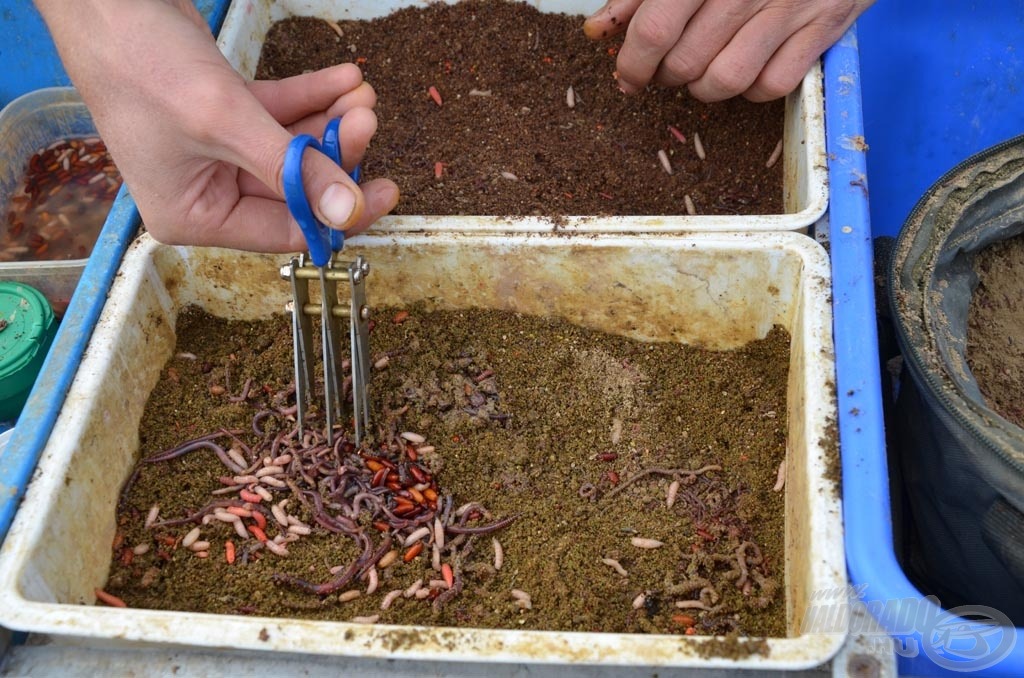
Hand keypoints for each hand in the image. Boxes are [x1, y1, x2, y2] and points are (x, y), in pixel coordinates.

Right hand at [35, 0, 398, 251]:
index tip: (385, 192)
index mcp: (193, 216)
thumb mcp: (223, 120)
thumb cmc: (140, 62)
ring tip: (361, 94)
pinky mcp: (224, 115)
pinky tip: (343, 78)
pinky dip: (311, 98)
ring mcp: (216, 153)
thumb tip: (347, 210)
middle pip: (294, 188)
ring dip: (330, 122)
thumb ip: (290, 167)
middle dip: (335, 153)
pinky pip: (279, 116)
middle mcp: (206, 193)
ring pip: (291, 149)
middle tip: (368, 120)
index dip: (338, 213)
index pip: (283, 230)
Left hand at [583, 0, 873, 101]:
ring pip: (725, 81)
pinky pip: (771, 86)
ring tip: (703, 72)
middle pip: (685, 62)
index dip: (632, 63)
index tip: (627, 76)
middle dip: (666, 76)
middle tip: (667, 68)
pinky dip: (752, 90)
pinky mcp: (822, 28)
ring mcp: (789, 8)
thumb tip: (598, 30)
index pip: (654, 29)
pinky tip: (747, 68)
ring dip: (704, 89)